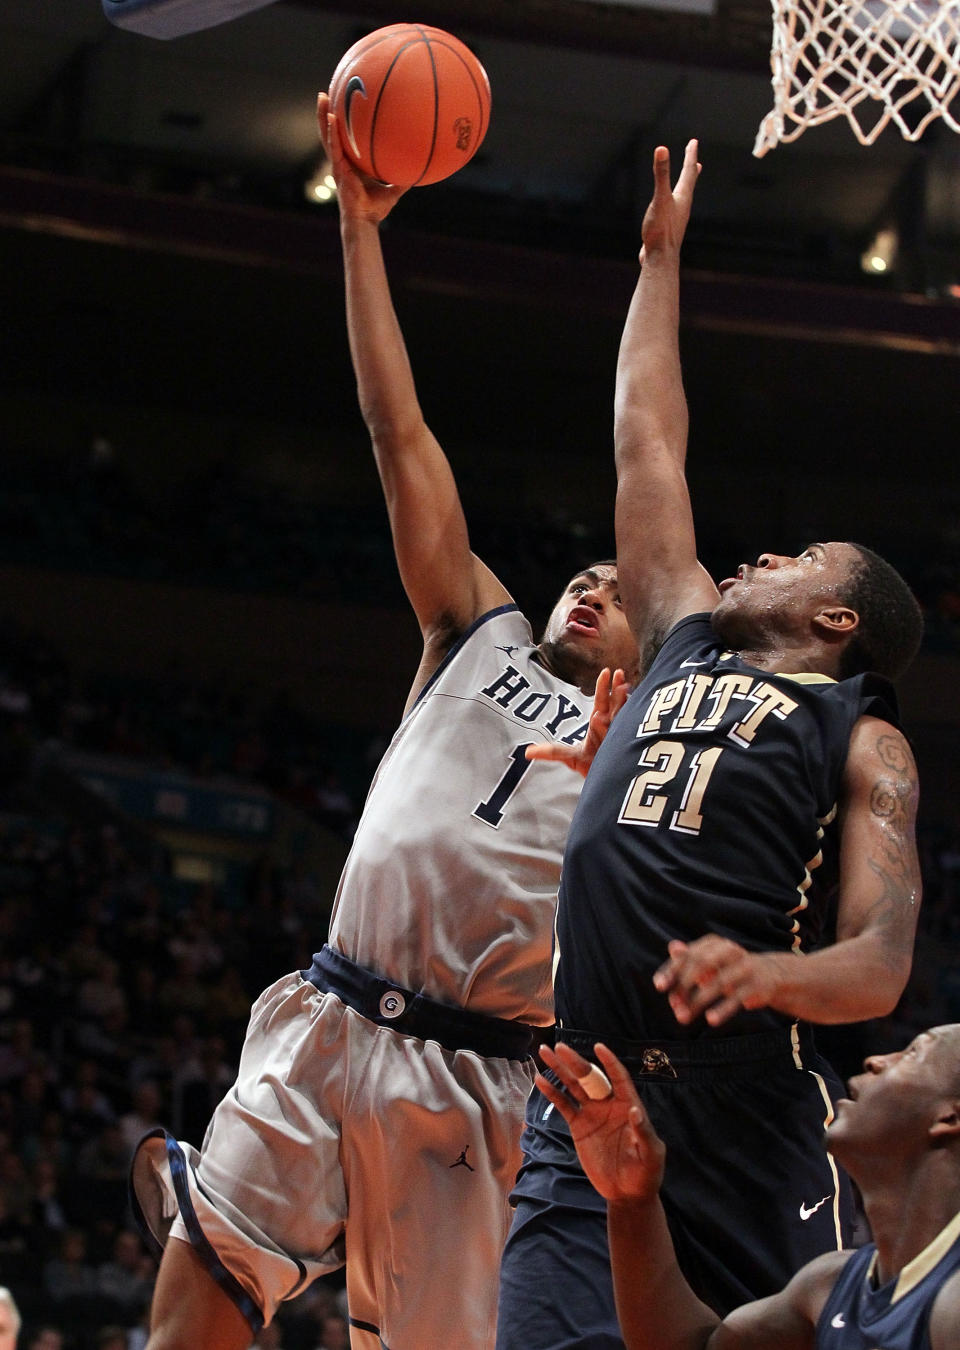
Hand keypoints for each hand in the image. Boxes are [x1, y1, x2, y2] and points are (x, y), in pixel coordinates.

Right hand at [317, 91, 407, 223]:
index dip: (342, 123)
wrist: (364, 221)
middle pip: (331, 132)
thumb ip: (404, 177)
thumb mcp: (394, 189)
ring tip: (321, 96)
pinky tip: (330, 117)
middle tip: (327, 92)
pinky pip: (334, 146)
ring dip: (322, 116)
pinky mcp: (337, 169)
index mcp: (352, 163)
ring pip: (327, 135)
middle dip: (327, 112)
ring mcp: (337, 164)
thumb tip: (420, 168)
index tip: (343, 104)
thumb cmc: (376, 209)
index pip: (345, 139)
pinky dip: (331, 132)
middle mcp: (342, 161)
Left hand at [525, 667, 628, 777]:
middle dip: (617, 690)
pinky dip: (628, 726)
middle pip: (615, 704)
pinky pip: (628, 735)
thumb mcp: (568, 757)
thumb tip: (527, 752)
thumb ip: (551, 753)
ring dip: (624, 704)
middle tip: (619, 674)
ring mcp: (622, 735)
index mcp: (600, 722)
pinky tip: (630, 715)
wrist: (602, 783)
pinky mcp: (628, 748)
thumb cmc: (589, 766)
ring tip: (625, 689)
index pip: (602, 700)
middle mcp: (613, 725)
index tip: (608, 671)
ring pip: (623, 717)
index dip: (604, 686)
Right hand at [536, 1042, 664, 1204]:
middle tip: (560, 1047)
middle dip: (575, 1062)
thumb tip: (635, 1110)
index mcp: (628, 1105)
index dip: (610, 1062)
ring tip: (545, 1052)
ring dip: (560, 1069)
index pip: (619, 1078)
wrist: (626, 1192)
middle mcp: (609, 1104)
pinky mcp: (579, 1126)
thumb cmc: (645, 1173)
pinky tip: (540, 1080)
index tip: (599, 1046)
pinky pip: (564, 1105)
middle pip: (591, 1077)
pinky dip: (552, 1093)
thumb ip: (644, 1133)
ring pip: (574, 1086)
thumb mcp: (651, 1155)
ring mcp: (592, 1113)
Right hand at [638, 140, 700, 265]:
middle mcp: (683, 206)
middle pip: (689, 184)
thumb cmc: (661, 230)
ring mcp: (676, 218)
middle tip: (695, 161)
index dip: (690, 155)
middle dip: (691, 170)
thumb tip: (662, 149)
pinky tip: (668, 209)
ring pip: (682, 198)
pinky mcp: (667, 228)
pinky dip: (673, 203)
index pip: (688, 171)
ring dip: (684, 187)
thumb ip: (661, 174)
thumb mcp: (660, 198)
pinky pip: (673, 210)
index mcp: (683, 196)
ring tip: (685, 183)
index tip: (693, 142)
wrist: (660, 259)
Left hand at [653, 936, 784, 1025]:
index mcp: (714, 944)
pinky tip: (710, 1020)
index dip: (672, 970)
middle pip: (702, 964)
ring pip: (718, 982)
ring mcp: (745, 967)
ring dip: (698, 1001)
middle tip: (673, 1006)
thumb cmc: (729, 969)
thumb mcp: (709, 963)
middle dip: (684, 985)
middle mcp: (729, 950)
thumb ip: (689, 958)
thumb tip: (672, 947)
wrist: (771, 975)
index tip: (658, 986)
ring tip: (683, 1017)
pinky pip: (737, 997)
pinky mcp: (757, 985)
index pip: (689, 954)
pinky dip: (723, 1009)